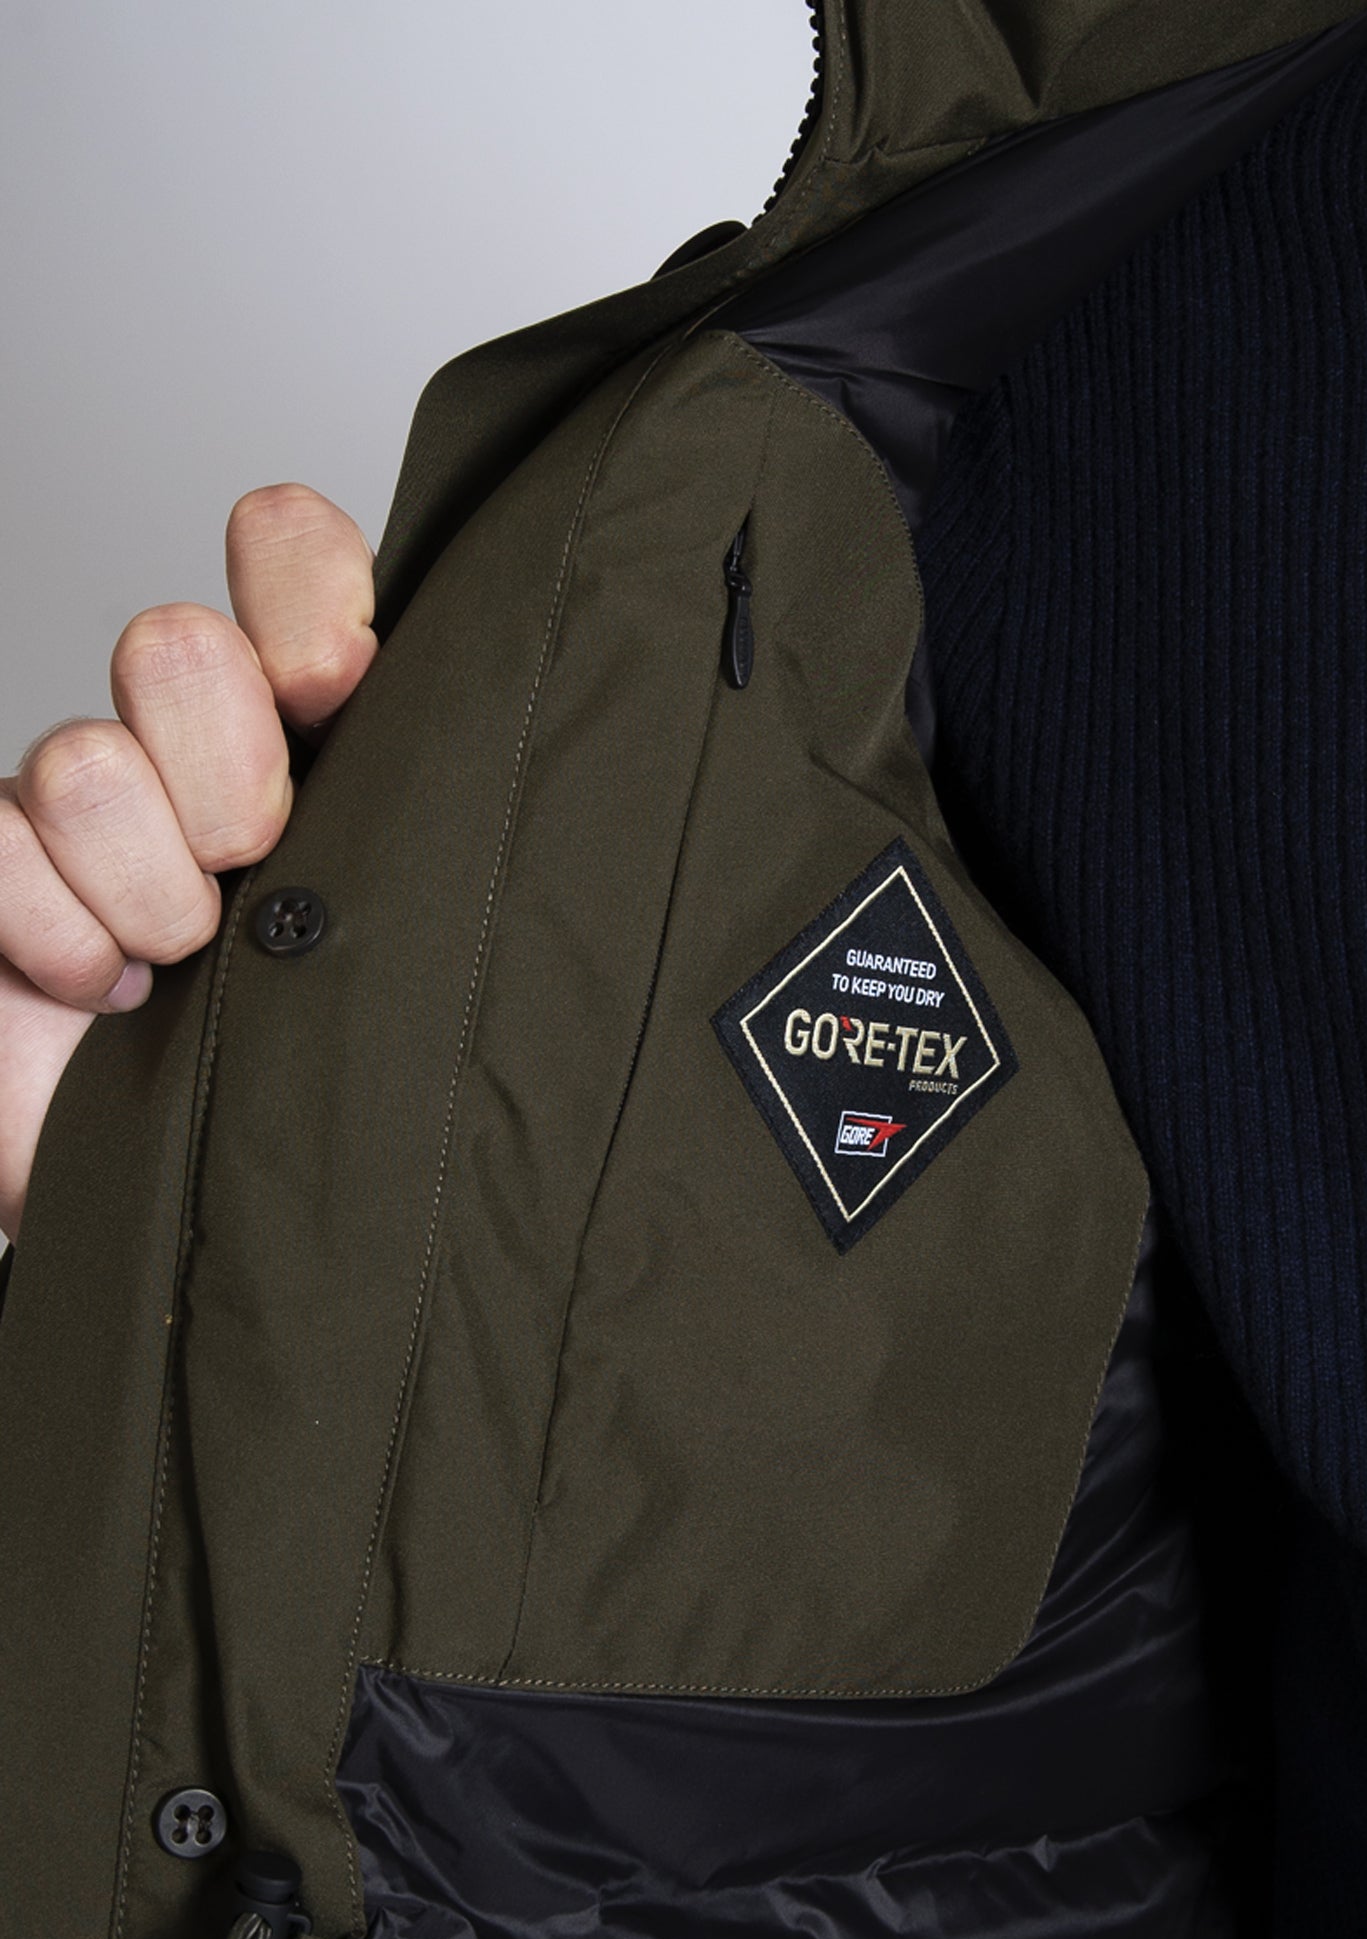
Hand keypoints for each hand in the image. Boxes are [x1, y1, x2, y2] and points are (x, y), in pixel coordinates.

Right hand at [0, 486, 377, 1243]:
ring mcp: (76, 806)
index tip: (340, 682)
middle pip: (175, 646)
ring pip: (85, 762)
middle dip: (229, 778)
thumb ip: (451, 833)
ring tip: (191, 962)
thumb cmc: (334, 1067)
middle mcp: (184, 744)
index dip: (302, 592)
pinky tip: (108, 996)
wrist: (217, 1200)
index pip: (284, 550)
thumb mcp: (425, 937)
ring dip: (153, 891)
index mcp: (306, 726)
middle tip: (261, 869)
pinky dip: (62, 940)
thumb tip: (544, 779)